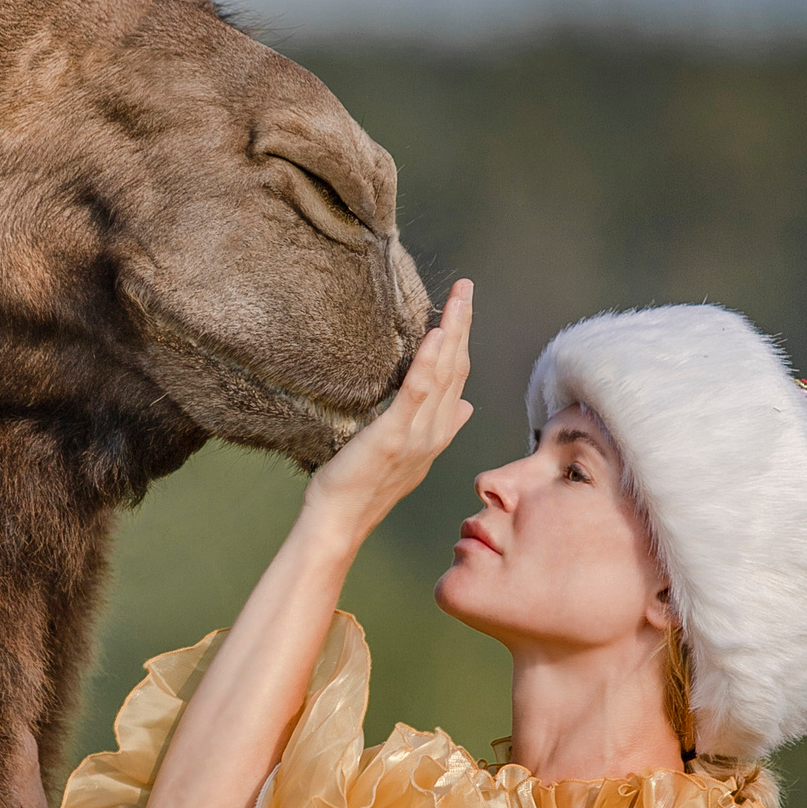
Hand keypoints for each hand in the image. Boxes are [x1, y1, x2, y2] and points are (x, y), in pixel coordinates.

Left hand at [304, 280, 473, 538]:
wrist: (340, 520)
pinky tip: (435, 335)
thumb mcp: (409, 454)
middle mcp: (434, 431)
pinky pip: (415, 393)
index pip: (457, 376)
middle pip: (456, 367)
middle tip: (466, 287)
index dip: (463, 339)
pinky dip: (428, 363)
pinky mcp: (393, 436)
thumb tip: (466, 406)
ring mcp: (416, 434)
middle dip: (463, 325)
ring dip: (453, 332)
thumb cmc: (363, 486)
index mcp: (437, 432)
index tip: (464, 307)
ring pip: (443, 374)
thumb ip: (438, 426)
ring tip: (458, 299)